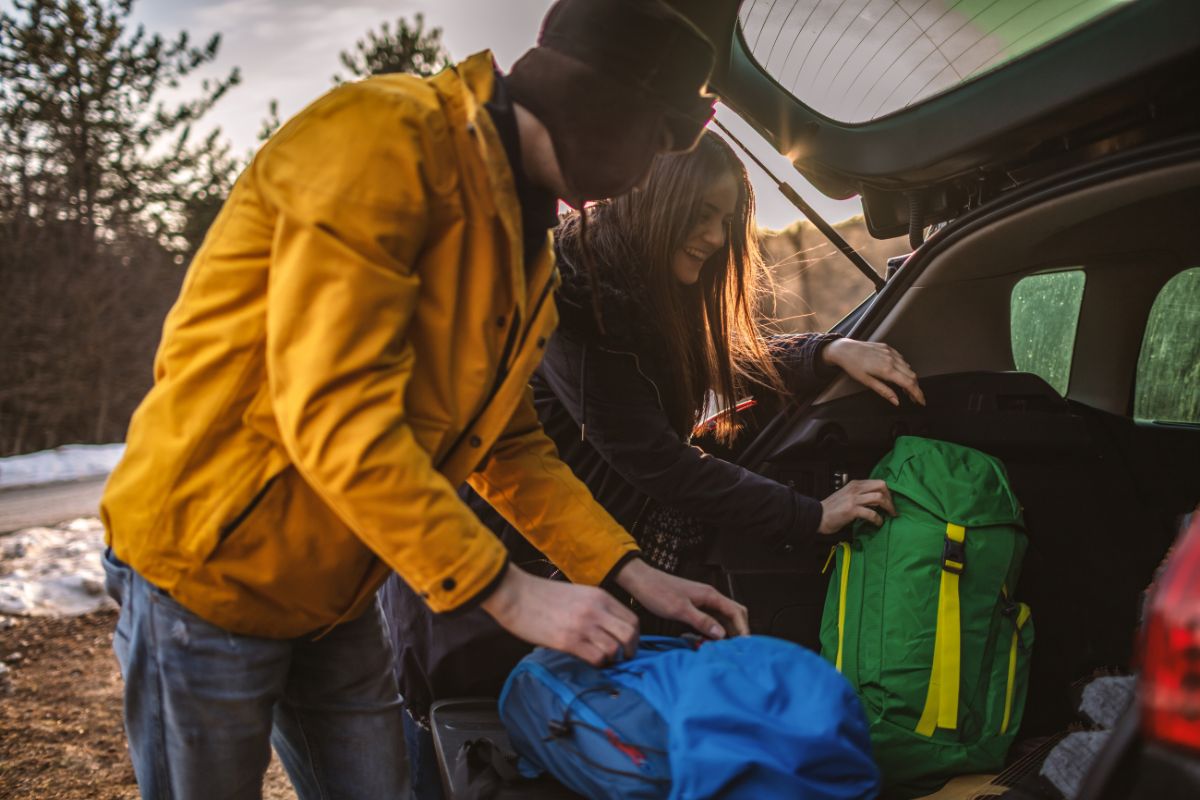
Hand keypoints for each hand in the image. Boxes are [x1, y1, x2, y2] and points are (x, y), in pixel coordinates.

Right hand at [480, 564, 638, 665]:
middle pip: (630, 635)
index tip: (628, 646)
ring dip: (612, 660)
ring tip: (602, 661)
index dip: (635, 637)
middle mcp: (596, 610)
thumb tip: (607, 629)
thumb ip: (594, 608)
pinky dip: (597, 664)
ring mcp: (583, 626)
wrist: (514, 594)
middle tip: (622, 658)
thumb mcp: (576, 594)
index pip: (632, 620)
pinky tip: (588, 662)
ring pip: (615, 649)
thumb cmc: (541, 595)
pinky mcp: (568, 641)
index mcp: (600, 596)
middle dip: (630, 651)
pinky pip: (596, 658)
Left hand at [615, 557, 748, 638]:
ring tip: (724, 648)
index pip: (736, 612)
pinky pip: (710, 619)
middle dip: (738, 630)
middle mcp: (709, 597)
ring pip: (722, 617)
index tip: (745, 645)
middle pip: (733, 613)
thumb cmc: (657, 591)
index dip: (743, 628)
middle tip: (737, 648)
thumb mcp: (680, 610)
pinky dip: (714, 630)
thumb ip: (702, 621)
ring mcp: (702, 601)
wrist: (641, 581)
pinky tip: (709, 640)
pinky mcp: (693, 606)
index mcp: (710, 595)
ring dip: (726, 631)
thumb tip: (721, 634)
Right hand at [819, 479, 896, 533]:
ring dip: (888, 508)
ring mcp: (853, 498)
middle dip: (890, 498)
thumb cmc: (831, 509)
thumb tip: (876, 501)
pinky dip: (878, 519)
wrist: (817, 516)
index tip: (890, 502)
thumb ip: (860, 495)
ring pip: (879, 498)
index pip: (878, 482)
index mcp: (854, 484)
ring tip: (889, 516)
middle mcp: (855, 488)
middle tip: (892, 509)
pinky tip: (878, 523)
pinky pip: (872, 513)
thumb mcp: (846, 496)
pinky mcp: (852, 510)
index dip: (887, 493)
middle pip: (881, 486)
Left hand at [822, 339, 925, 406]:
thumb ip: (884, 391)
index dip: (918, 394)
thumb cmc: (853, 366)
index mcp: (887, 370)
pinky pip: (902, 359)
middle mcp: (891, 359)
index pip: (909, 383)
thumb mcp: (867, 382)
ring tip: (905, 388)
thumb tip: (896, 401)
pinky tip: (899, 374)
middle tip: (913, 398)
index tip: (921, 401)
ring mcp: (890, 352)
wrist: (845, 350)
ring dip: (910, 378)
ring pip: (908, 367)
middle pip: (912, 376)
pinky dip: (904, 368)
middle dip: (915, 388)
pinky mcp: (888, 348)